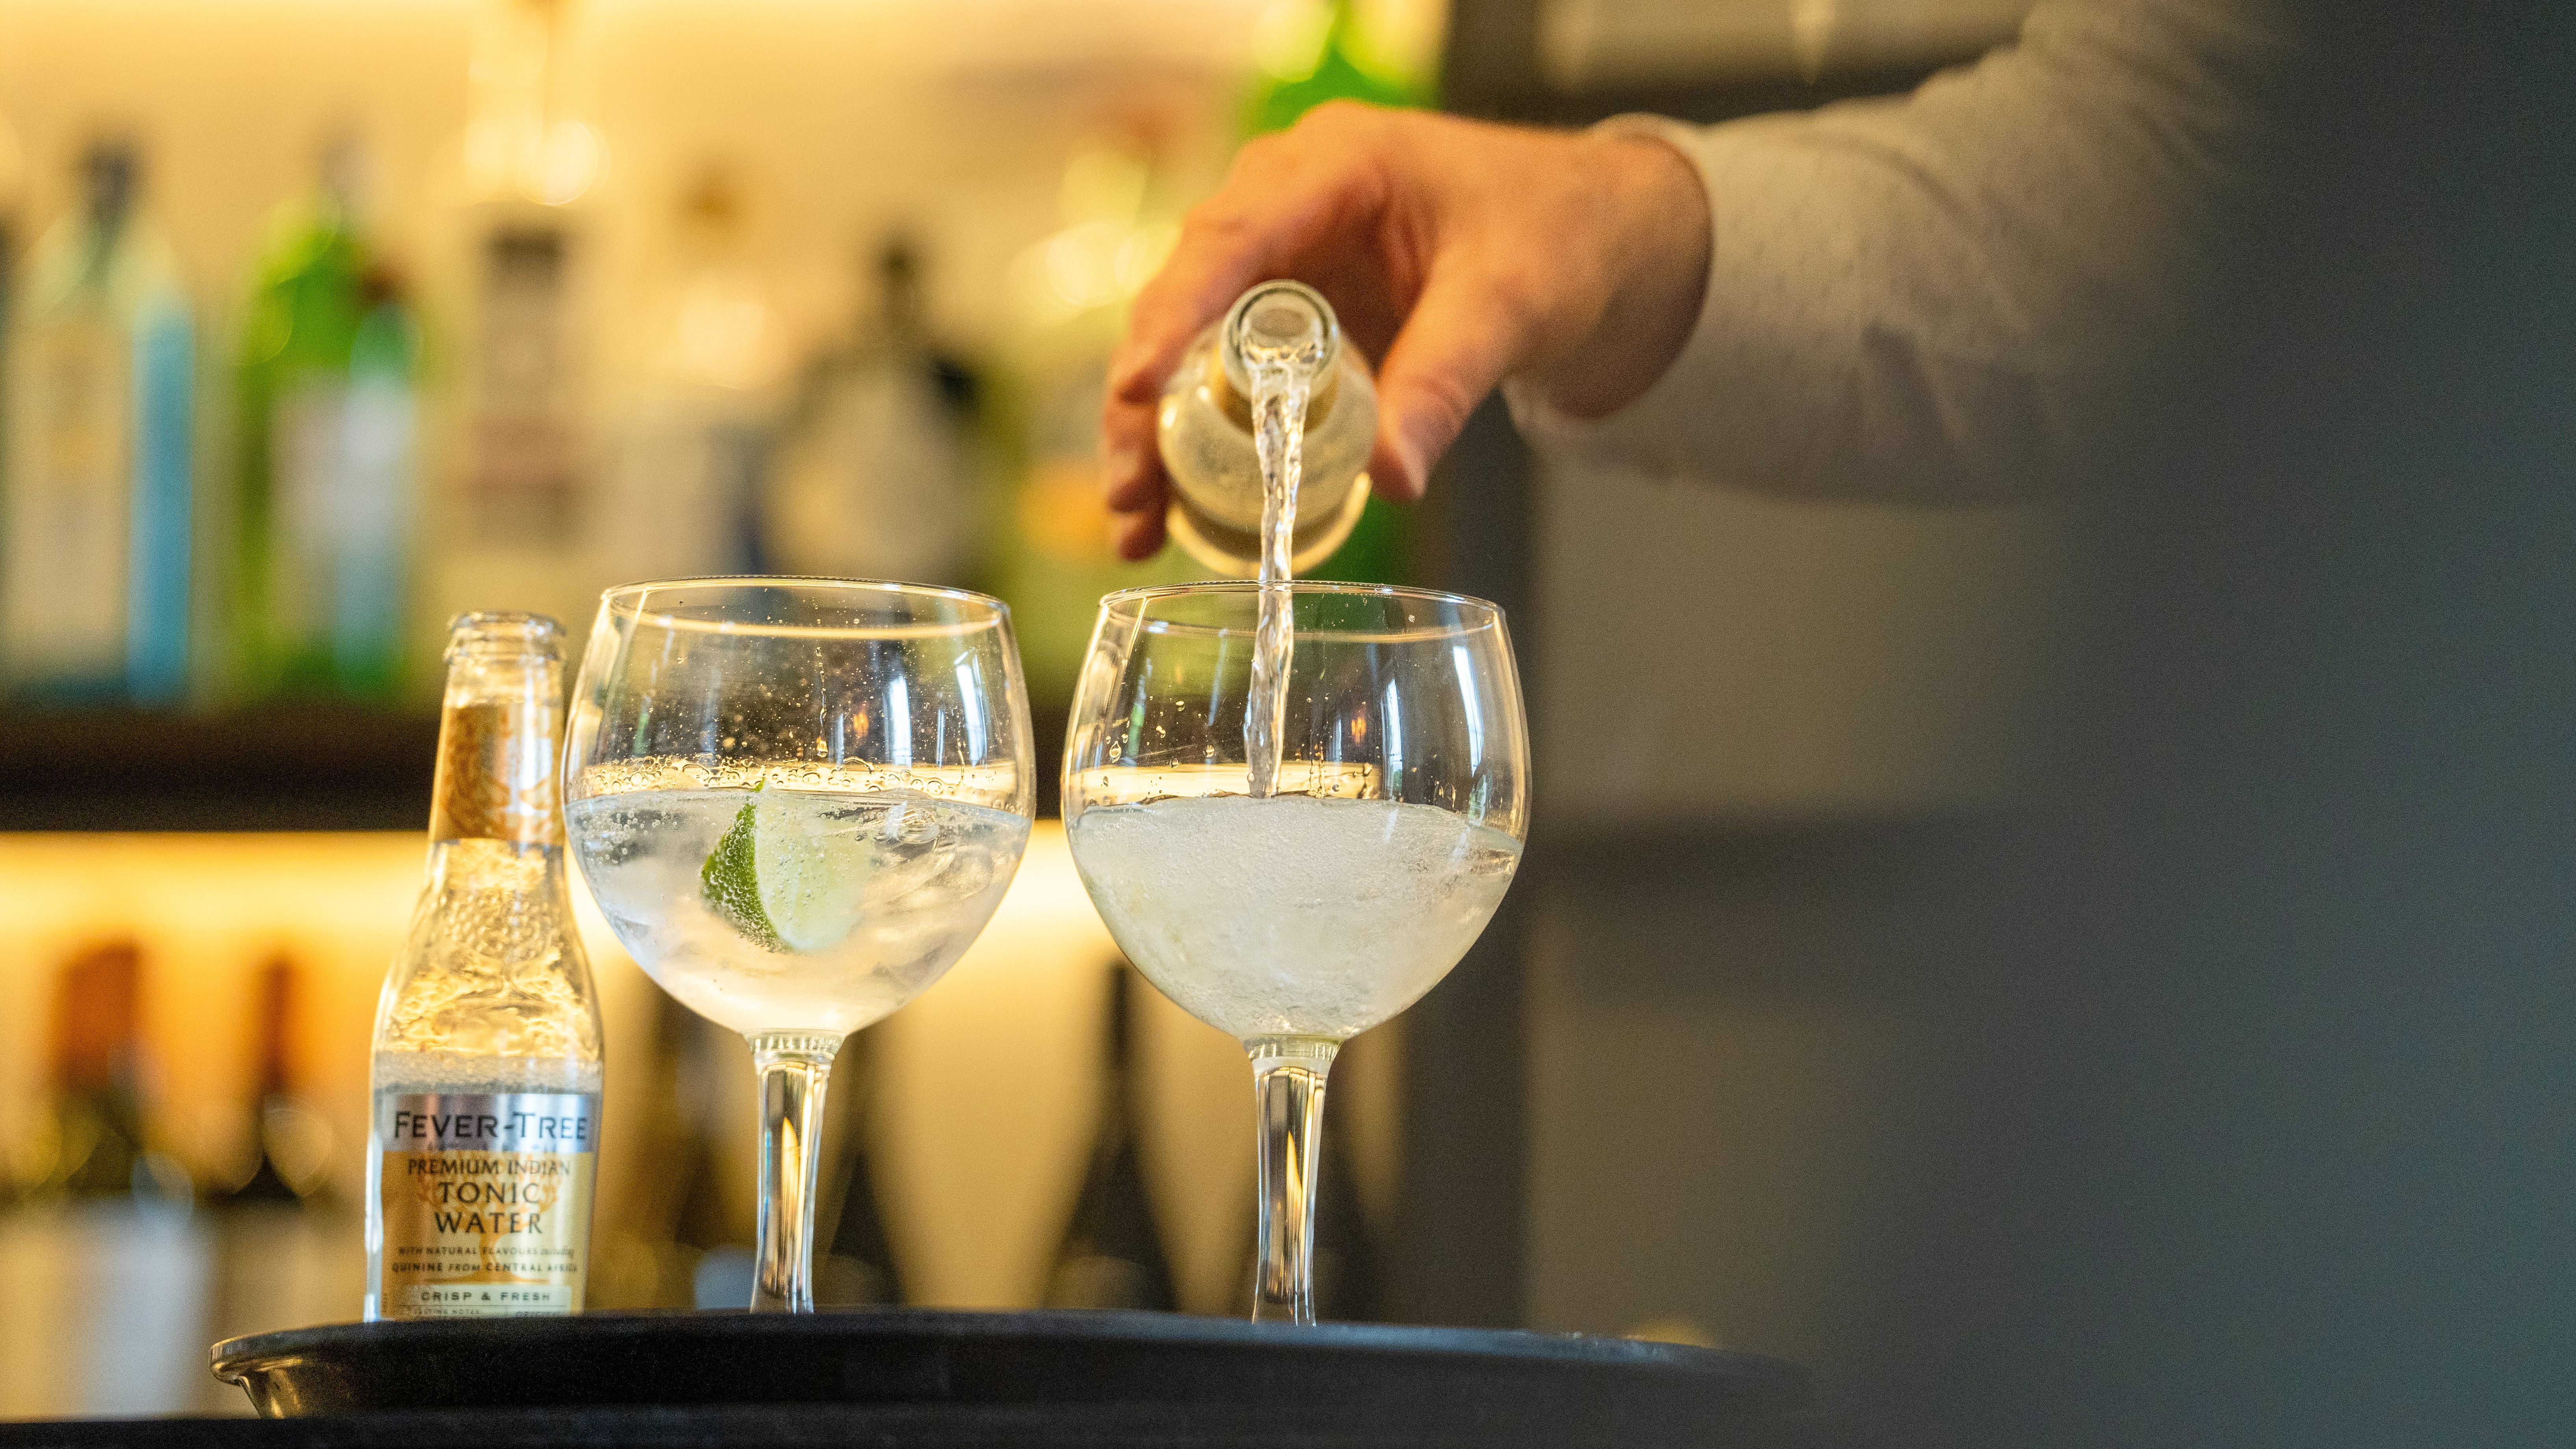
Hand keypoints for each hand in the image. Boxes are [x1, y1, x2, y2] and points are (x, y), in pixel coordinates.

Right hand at [1101, 102, 1710, 559]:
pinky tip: (1176, 513)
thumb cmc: (1559, 236)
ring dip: (1158, 436)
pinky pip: (1228, 378)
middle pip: (1186, 300)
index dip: (1173, 315)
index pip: (1229, 237)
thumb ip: (1445, 381)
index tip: (1137, 389)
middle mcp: (1287, 204)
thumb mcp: (1508, 306)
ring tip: (1138, 525)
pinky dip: (1202, 443)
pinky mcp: (1294, 317)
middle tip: (1130, 493)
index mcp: (1335, 166)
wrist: (1601, 241)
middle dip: (1145, 402)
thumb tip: (1392, 477)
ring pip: (1192, 347)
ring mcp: (1284, 262)